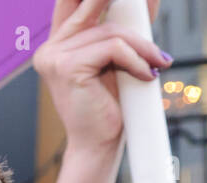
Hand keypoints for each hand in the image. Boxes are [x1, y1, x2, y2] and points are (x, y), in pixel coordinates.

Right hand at [35, 0, 169, 152]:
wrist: (96, 144)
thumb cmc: (107, 106)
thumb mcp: (116, 59)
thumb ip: (123, 29)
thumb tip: (146, 0)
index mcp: (57, 45)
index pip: (72, 3)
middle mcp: (49, 48)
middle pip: (94, 7)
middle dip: (121, 8)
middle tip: (146, 21)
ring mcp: (54, 57)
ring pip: (111, 32)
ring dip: (143, 47)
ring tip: (157, 63)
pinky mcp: (66, 67)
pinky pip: (113, 48)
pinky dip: (136, 60)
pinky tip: (146, 75)